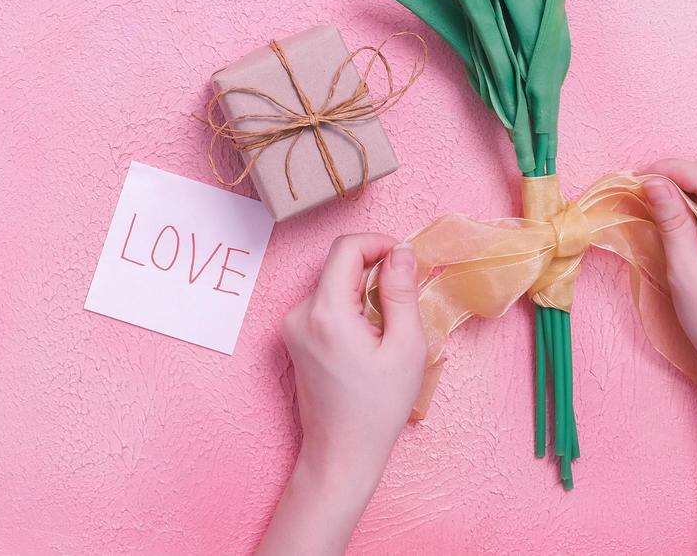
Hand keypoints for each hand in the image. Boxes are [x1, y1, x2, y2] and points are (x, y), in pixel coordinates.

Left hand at [257, 234, 425, 554]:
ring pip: (332, 285)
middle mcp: (299, 313)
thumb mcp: (405, 348)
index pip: (346, 248)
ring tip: (385, 329)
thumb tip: (401, 252)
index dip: (378, 244)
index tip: (404, 260)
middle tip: (403, 299)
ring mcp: (291, 326)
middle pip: (338, 266)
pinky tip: (367, 340)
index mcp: (325, 312)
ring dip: (361, 292)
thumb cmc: (377, 408)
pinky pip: (324, 305)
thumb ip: (401, 292)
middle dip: (373, 271)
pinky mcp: (293, 338)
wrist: (340, 453)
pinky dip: (348, 309)